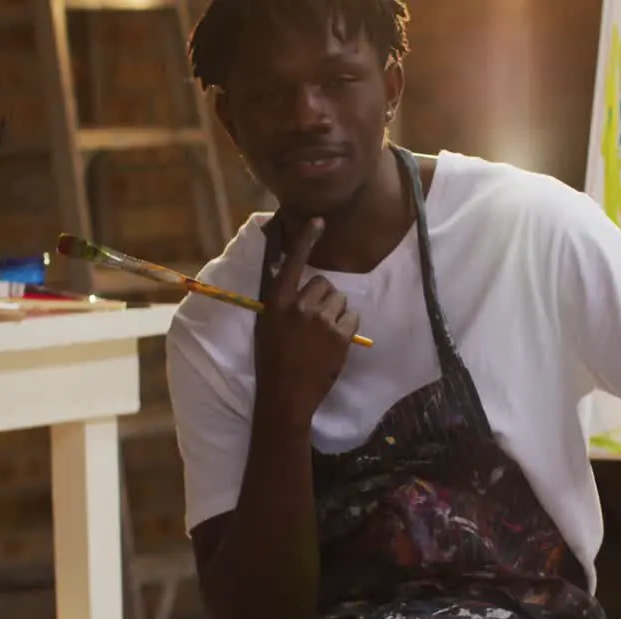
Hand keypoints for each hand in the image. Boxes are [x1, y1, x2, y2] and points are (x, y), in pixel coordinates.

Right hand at [255, 217, 360, 423]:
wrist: (285, 396)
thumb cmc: (272, 362)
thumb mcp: (268, 326)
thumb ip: (282, 303)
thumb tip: (296, 283)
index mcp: (276, 303)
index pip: (292, 263)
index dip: (306, 240)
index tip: (318, 221)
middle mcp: (298, 306)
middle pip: (323, 283)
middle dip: (322, 298)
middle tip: (313, 320)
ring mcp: (321, 321)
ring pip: (340, 300)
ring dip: (335, 313)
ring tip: (323, 334)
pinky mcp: (340, 336)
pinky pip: (352, 317)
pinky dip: (347, 328)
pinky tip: (334, 342)